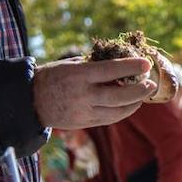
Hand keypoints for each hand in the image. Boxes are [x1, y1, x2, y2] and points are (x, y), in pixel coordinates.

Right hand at [33, 57, 154, 129]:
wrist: (30, 102)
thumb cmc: (53, 76)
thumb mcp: (71, 64)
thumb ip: (94, 63)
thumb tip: (120, 57)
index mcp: (79, 75)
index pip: (111, 70)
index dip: (131, 67)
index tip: (146, 63)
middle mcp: (83, 95)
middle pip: (119, 95)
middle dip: (139, 90)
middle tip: (151, 84)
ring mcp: (84, 112)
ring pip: (117, 111)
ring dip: (135, 103)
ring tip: (144, 94)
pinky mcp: (84, 123)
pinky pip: (110, 118)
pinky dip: (123, 111)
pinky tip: (131, 104)